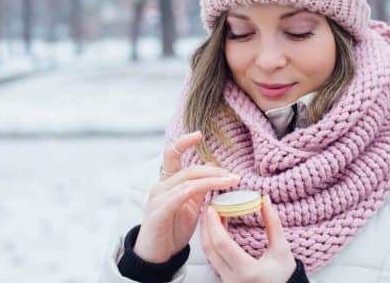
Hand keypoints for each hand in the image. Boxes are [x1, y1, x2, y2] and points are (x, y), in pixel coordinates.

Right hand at [133, 131, 241, 262]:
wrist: (156, 255)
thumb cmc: (172, 230)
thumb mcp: (189, 206)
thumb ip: (198, 187)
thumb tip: (210, 165)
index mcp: (166, 183)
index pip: (171, 155)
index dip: (183, 143)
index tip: (198, 134)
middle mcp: (160, 187)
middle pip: (188, 170)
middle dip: (213, 171)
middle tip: (233, 176)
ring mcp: (157, 199)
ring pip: (187, 181)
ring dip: (211, 180)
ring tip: (230, 182)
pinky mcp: (158, 212)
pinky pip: (179, 197)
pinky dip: (196, 191)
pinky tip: (211, 191)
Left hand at [199, 194, 296, 282]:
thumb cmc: (285, 276)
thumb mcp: (282, 250)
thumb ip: (273, 224)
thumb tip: (264, 199)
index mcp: (248, 271)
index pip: (222, 244)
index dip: (214, 224)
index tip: (212, 208)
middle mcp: (233, 279)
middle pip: (209, 249)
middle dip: (206, 226)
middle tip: (209, 207)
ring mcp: (227, 282)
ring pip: (208, 255)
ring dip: (207, 234)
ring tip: (211, 216)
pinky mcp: (224, 281)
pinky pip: (213, 259)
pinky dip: (212, 242)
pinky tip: (217, 230)